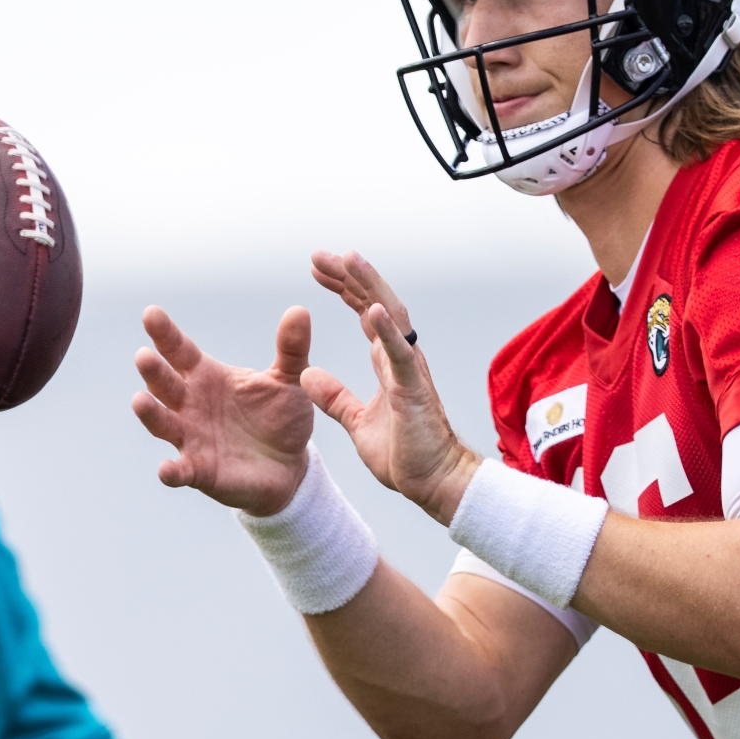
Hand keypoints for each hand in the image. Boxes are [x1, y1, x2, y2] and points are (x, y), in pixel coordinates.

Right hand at [132, 305, 313, 515]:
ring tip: (139, 401)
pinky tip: (166, 470)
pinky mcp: (201, 472)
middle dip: (153, 371)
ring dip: (151, 414)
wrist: (289, 466)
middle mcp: (191, 405)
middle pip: (165, 384)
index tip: (150, 313)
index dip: (165, 333)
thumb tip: (299, 310)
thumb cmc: (281, 416)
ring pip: (164, 424)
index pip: (180, 351)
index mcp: (207, 376)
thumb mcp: (290, 379)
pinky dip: (172, 472)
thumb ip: (291, 348)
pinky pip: (182, 471)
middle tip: (144, 356)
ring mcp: (192, 438)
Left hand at [303, 251, 479, 524]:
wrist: (431, 483)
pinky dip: (388, 330)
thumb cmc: (403, 454)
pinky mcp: (414, 389)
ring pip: (391, 315)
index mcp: (387, 362)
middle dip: (347, 277)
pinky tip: (372, 309)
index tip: (318, 269)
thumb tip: (307, 376)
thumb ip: (335, 396)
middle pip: (374, 303)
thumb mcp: (356, 421)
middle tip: (319, 254)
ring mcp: (409, 369)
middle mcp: (400, 357)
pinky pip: (401, 354)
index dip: (343, 289)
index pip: (363, 313)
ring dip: (368, 286)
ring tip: (348, 259)